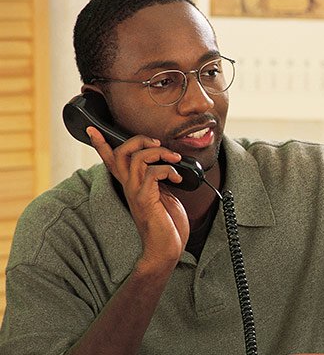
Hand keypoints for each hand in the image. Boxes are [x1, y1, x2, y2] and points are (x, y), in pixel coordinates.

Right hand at [87, 126, 189, 267]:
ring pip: (138, 158)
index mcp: (132, 185)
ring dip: (160, 153)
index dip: (101, 144)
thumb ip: (158, 178)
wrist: (166, 249)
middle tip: (158, 144)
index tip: (92, 129)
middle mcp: (130, 187)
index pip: (111, 161)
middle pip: (122, 152)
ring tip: (174, 159)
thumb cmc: (167, 225)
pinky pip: (153, 173)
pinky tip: (177, 178)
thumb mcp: (163, 195)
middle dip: (140, 139)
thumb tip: (167, 161)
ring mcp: (135, 193)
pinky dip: (169, 170)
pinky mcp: (145, 200)